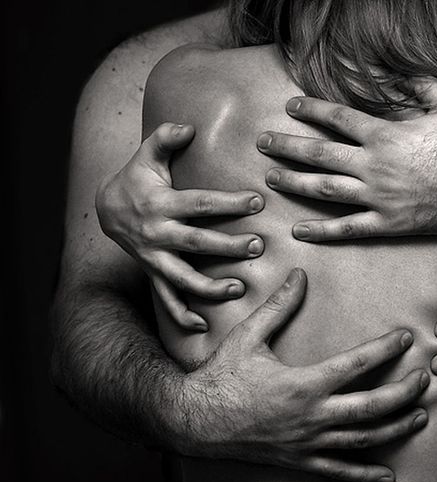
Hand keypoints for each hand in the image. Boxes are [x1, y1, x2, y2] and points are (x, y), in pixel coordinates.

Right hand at [96, 122, 265, 330]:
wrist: (106, 209)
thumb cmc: (136, 178)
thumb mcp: (146, 155)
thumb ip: (165, 138)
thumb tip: (189, 127)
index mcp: (161, 204)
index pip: (200, 204)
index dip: (228, 202)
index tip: (257, 202)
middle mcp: (157, 234)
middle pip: (197, 242)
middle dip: (228, 245)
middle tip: (257, 246)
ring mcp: (154, 258)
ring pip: (183, 277)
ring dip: (210, 286)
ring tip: (239, 289)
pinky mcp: (152, 273)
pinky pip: (166, 298)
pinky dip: (181, 314)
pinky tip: (202, 326)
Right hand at [179, 268, 429, 481]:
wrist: (194, 421)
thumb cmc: (221, 377)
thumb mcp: (248, 336)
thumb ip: (278, 306)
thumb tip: (299, 276)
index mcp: (303, 384)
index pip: (357, 365)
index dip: (385, 349)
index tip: (405, 337)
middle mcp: (312, 416)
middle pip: (373, 407)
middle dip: (404, 393)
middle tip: (425, 379)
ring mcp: (308, 442)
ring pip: (363, 438)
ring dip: (396, 427)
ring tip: (420, 416)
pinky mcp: (300, 459)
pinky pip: (338, 471)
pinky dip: (365, 473)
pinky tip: (387, 475)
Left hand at [257, 77, 436, 240]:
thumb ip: (422, 86)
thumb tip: (403, 74)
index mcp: (384, 135)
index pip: (337, 119)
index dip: (311, 110)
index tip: (290, 107)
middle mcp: (373, 165)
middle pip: (319, 153)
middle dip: (287, 147)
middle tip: (263, 143)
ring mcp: (377, 196)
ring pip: (324, 189)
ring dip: (294, 183)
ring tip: (271, 179)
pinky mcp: (387, 223)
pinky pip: (348, 228)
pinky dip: (322, 231)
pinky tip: (299, 231)